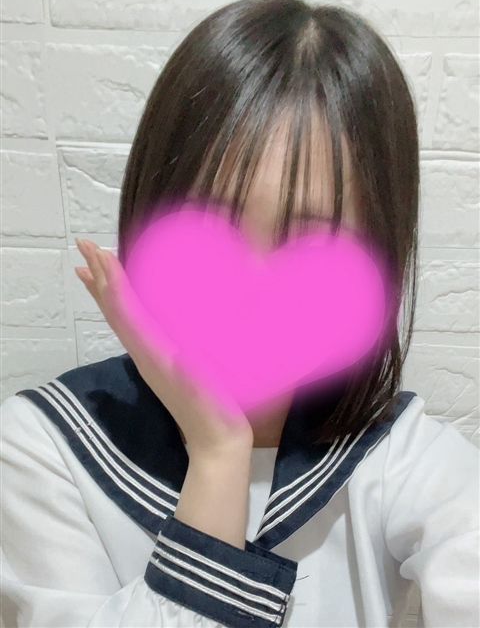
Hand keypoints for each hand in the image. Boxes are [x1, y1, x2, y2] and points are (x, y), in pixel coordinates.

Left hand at [74, 239, 252, 456]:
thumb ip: (191, 368)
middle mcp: (144, 352)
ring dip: (106, 290)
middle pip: (113, 309)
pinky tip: (133, 304)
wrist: (215, 443)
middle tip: (85, 247)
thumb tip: (178, 348)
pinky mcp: (160, 362)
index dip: (112, 280)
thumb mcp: (204, 387)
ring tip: (94, 271)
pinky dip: (124, 307)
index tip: (99, 252)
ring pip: (120, 317)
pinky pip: (134, 326)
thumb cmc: (214, 412)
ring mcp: (150, 357)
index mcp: (153, 352)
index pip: (124, 310)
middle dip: (99, 277)